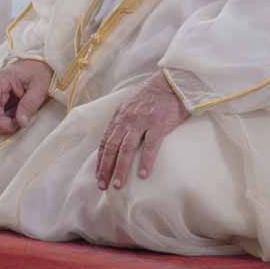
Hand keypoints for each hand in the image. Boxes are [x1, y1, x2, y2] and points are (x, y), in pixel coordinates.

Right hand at [0, 58, 53, 137]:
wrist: (42, 63)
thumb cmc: (40, 71)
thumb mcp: (39, 86)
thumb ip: (29, 105)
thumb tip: (21, 123)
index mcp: (2, 80)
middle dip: (2, 124)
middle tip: (19, 124)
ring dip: (6, 123)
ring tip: (21, 119)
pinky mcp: (1, 99)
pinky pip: (0, 115)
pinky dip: (8, 120)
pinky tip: (18, 117)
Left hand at [95, 73, 189, 190]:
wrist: (172, 83)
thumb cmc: (154, 97)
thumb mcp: (132, 106)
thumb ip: (124, 122)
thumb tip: (118, 141)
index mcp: (119, 117)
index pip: (105, 142)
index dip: (100, 160)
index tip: (98, 176)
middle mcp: (127, 120)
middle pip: (112, 147)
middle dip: (106, 168)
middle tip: (103, 185)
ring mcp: (142, 121)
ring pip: (126, 149)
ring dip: (121, 168)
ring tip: (118, 184)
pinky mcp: (158, 124)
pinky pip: (150, 146)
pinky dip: (145, 161)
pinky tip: (142, 174)